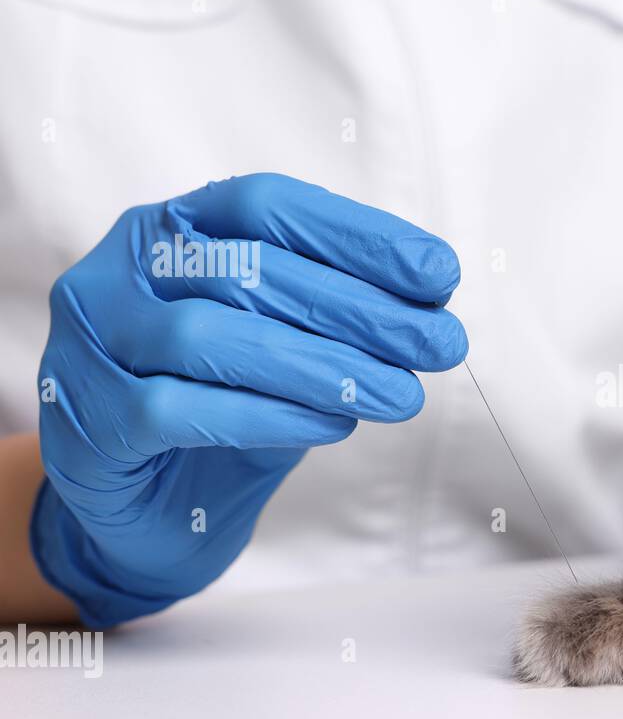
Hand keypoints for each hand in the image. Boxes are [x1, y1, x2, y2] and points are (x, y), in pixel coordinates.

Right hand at [32, 173, 466, 626]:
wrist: (148, 511)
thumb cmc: (225, 409)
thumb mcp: (290, 351)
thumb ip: (338, 320)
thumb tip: (433, 306)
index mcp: (174, 228)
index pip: (268, 206)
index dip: (358, 236)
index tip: (441, 275)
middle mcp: (122, 269)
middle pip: (250, 270)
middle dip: (363, 310)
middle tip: (442, 345)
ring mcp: (91, 341)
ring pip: (212, 336)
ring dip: (324, 367)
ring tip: (400, 395)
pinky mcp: (84, 418)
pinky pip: (176, 408)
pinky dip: (267, 415)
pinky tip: (332, 426)